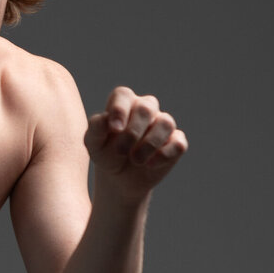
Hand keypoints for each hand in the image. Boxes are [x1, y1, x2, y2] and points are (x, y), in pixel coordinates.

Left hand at [85, 87, 187, 201]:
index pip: (123, 95)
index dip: (119, 110)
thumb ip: (96, 128)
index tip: (114, 129)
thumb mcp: (94, 144)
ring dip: (149, 144)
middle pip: (146, 107)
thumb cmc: (106, 153)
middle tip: (121, 151)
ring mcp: (162, 124)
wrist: (120, 177)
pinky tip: (150, 164)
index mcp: (123, 103)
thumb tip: (105, 118)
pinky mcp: (176, 142)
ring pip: (165, 123)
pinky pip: (178, 143)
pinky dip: (165, 154)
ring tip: (136, 160)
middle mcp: (145, 108)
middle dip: (133, 132)